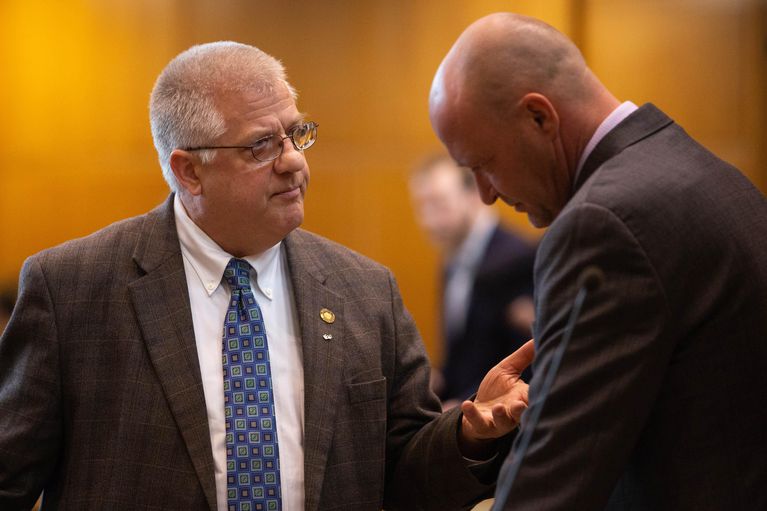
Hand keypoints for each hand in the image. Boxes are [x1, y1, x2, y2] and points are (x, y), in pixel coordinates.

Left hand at [458, 340, 534, 457]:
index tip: (542, 387)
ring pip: (503, 421)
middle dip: (522, 410)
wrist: (477, 412)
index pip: (533, 395)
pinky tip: (466, 404)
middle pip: (521, 412)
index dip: (537, 393)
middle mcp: (513, 412)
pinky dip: (472, 414)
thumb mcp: (508, 370)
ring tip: (498, 408)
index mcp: (523, 397)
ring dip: (500, 415)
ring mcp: (498, 421)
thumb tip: (538, 337)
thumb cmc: (496, 390)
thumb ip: (524, 356)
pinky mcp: (482, 425)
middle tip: (521, 405)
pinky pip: (478, 422)